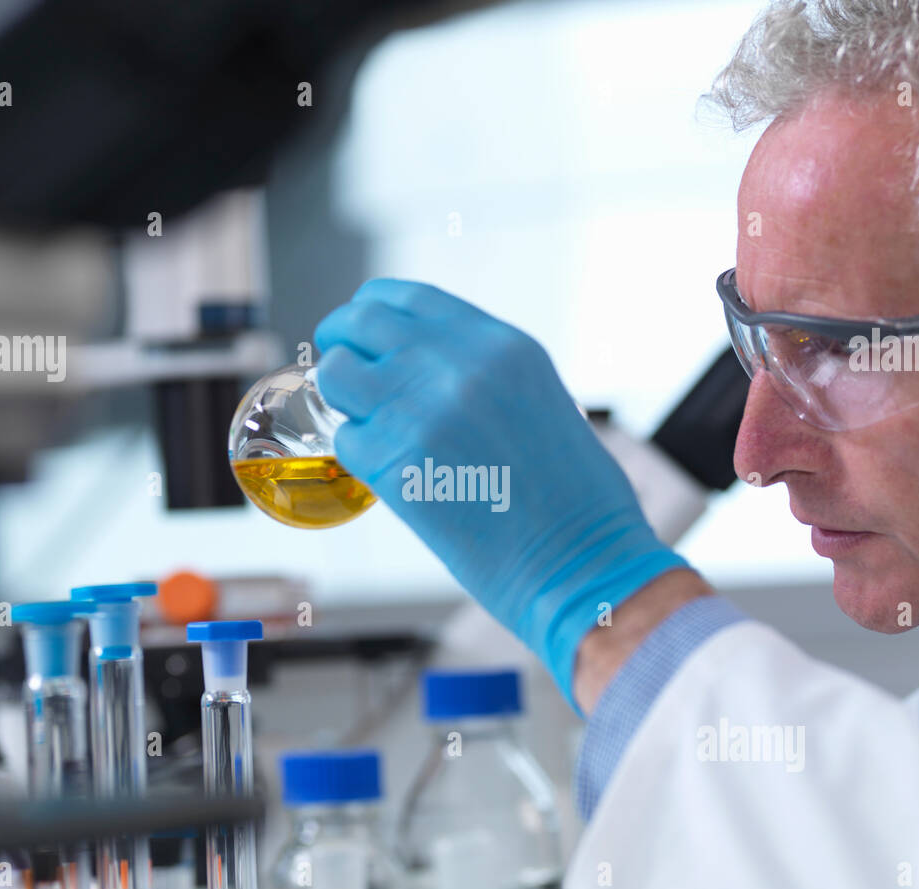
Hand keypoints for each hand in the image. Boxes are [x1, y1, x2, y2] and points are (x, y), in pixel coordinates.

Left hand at [314, 279, 686, 704]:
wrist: (580, 562)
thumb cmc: (573, 499)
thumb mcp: (539, 399)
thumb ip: (480, 371)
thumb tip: (420, 366)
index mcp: (499, 343)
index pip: (405, 297)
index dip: (370, 313)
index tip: (361, 335)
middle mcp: (456, 363)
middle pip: (359, 322)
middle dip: (340, 344)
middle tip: (344, 377)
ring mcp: (420, 408)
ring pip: (338, 374)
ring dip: (343, 401)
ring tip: (369, 428)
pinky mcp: (394, 461)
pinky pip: (346, 441)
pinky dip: (359, 458)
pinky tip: (395, 478)